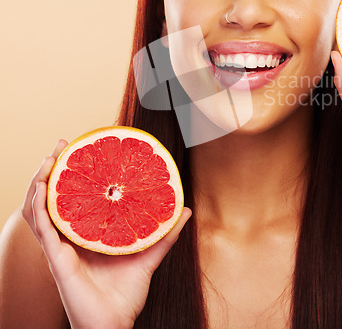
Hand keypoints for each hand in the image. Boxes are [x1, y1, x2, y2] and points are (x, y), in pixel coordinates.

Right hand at [22, 140, 191, 328]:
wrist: (114, 324)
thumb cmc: (126, 294)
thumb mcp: (148, 255)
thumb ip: (165, 232)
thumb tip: (186, 210)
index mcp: (86, 236)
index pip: (74, 200)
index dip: (73, 176)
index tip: (82, 150)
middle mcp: (69, 239)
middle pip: (53, 198)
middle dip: (52, 170)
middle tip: (62, 144)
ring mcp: (61, 249)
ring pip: (41, 209)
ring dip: (42, 181)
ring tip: (50, 157)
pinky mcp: (58, 259)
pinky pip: (43, 229)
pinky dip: (40, 205)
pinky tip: (43, 187)